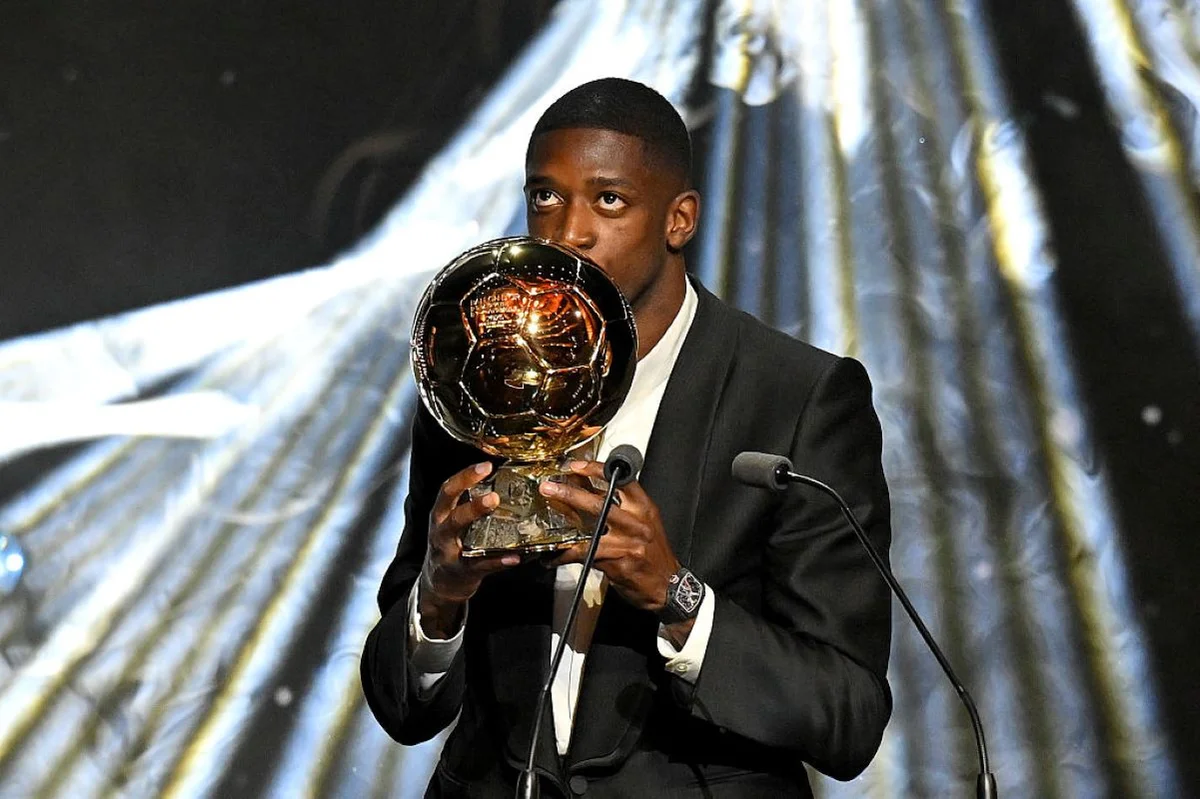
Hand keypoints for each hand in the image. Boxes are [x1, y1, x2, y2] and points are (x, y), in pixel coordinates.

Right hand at [419, 461, 518, 636]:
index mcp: (442, 514)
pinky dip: (498, 561)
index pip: (448, 490)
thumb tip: (504, 483)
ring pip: (460, 533)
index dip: (466, 476)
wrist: (440, 584)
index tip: (486, 465)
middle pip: (452, 511)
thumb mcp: (455, 522)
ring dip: (477, 517)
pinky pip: (480, 566)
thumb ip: (472, 504)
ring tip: (496, 505)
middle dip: (471, 498)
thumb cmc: (453, 546)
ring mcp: (449, 552)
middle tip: (493, 493)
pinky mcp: (461, 572)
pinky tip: (515, 557)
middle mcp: (441, 530)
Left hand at [538, 459, 680, 612]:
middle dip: (571, 493)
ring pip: (590, 530)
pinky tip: (554, 556)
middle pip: (600, 504)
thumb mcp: (644, 523)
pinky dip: (566, 555)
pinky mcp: (616, 563)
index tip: (576, 466)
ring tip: (546, 521)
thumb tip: (589, 491)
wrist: (666, 585)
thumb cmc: (654, 553)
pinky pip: (585, 555)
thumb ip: (622, 506)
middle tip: (550, 487)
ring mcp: (626, 544)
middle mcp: (637, 524)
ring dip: (565, 524)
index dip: (597, 470)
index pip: (623, 481)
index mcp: (644, 508)